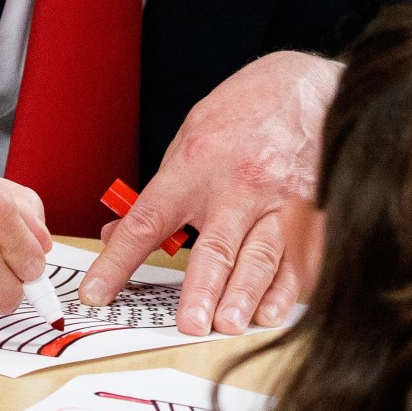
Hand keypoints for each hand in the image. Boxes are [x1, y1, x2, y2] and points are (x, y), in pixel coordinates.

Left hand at [80, 51, 337, 334]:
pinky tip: (274, 310)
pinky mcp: (316, 211)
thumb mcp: (190, 138)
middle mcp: (239, 184)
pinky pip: (301, 257)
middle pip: (216, 246)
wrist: (309, 86)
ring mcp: (282, 200)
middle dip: (202, 289)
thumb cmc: (246, 111)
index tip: (96, 293)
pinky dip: (288, 288)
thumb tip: (119, 233)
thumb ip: (162, 191)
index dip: (118, 261)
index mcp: (196, 164)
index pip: (147, 220)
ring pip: (262, 256)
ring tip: (231, 324)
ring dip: (246, 295)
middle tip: (190, 323)